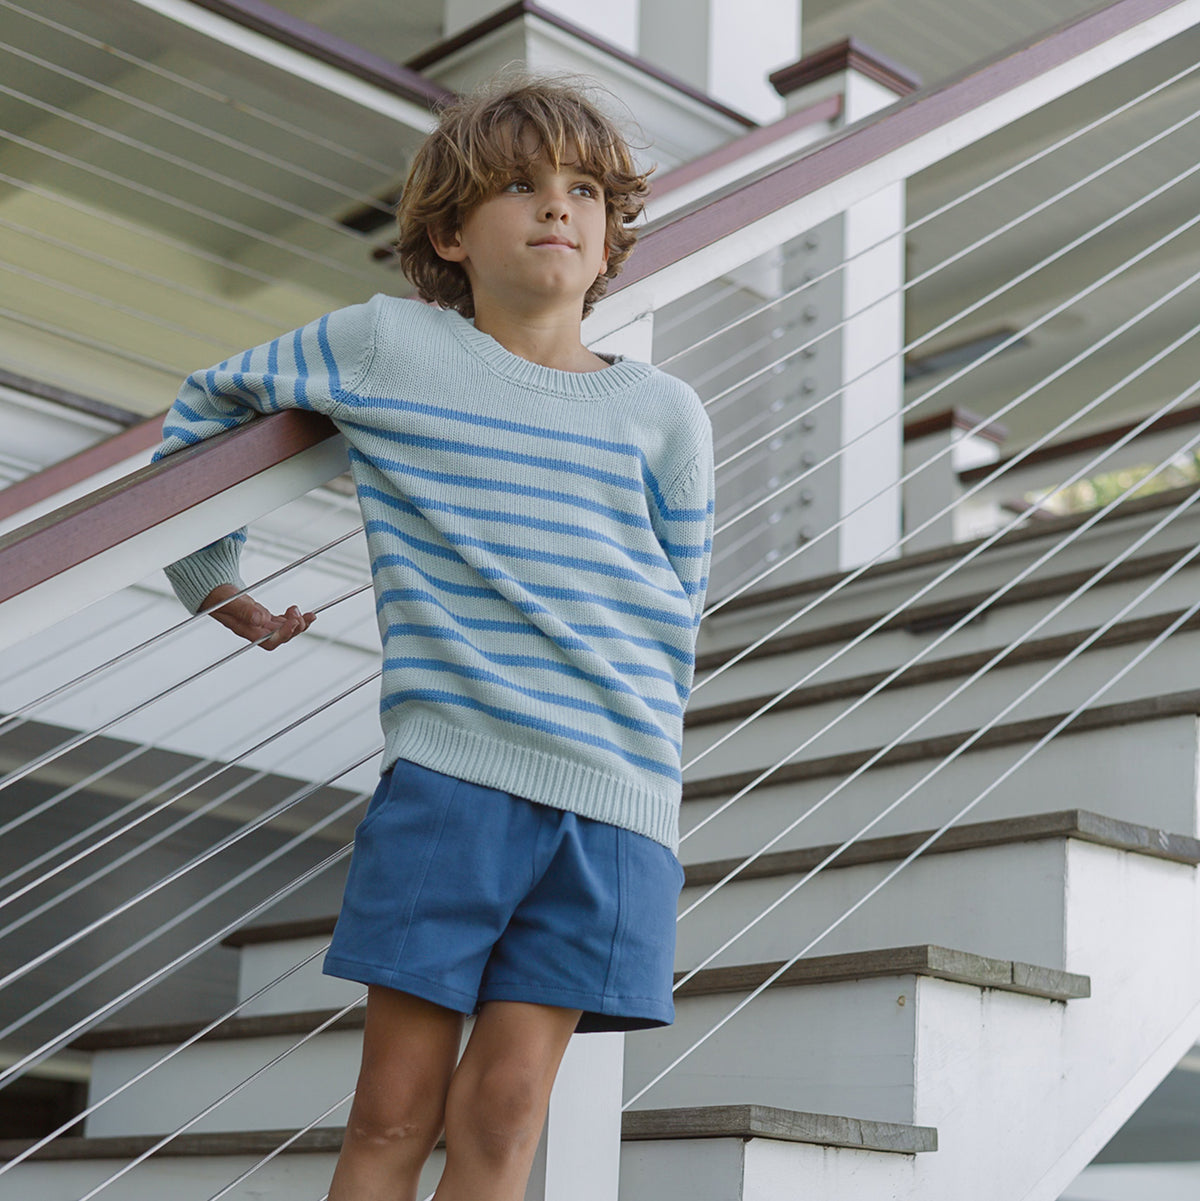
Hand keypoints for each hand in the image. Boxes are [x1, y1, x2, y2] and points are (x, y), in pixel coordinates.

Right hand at [200, 584, 314, 650]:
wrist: (212, 592)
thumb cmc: (217, 597)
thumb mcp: (229, 600)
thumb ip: (244, 610)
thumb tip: (261, 619)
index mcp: (246, 630)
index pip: (269, 641)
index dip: (284, 635)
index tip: (293, 621)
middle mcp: (255, 630)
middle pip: (281, 638)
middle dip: (295, 627)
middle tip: (301, 613)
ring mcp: (260, 624)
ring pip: (284, 630)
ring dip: (298, 623)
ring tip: (308, 613)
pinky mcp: (263, 617)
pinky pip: (282, 621)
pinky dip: (292, 617)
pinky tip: (298, 611)